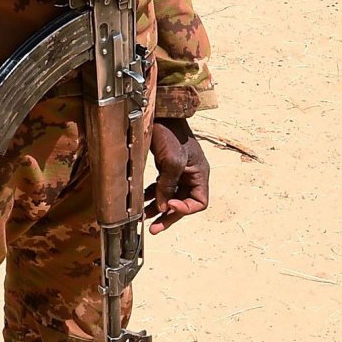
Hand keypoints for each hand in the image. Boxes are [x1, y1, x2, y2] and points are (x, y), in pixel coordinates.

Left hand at [146, 116, 209, 230]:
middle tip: (155, 229)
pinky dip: (153, 195)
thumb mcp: (172, 161)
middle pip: (183, 202)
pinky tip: (142, 201)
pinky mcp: (166, 167)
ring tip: (145, 219)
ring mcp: (179, 171)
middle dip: (169, 216)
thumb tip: (164, 207)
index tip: (169, 207)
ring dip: (158, 208)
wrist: (160, 112)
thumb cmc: (170, 133)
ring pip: (171, 197)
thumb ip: (168, 186)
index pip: (199, 202)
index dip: (184, 209)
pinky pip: (161, 187)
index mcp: (199, 173)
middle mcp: (191, 174)